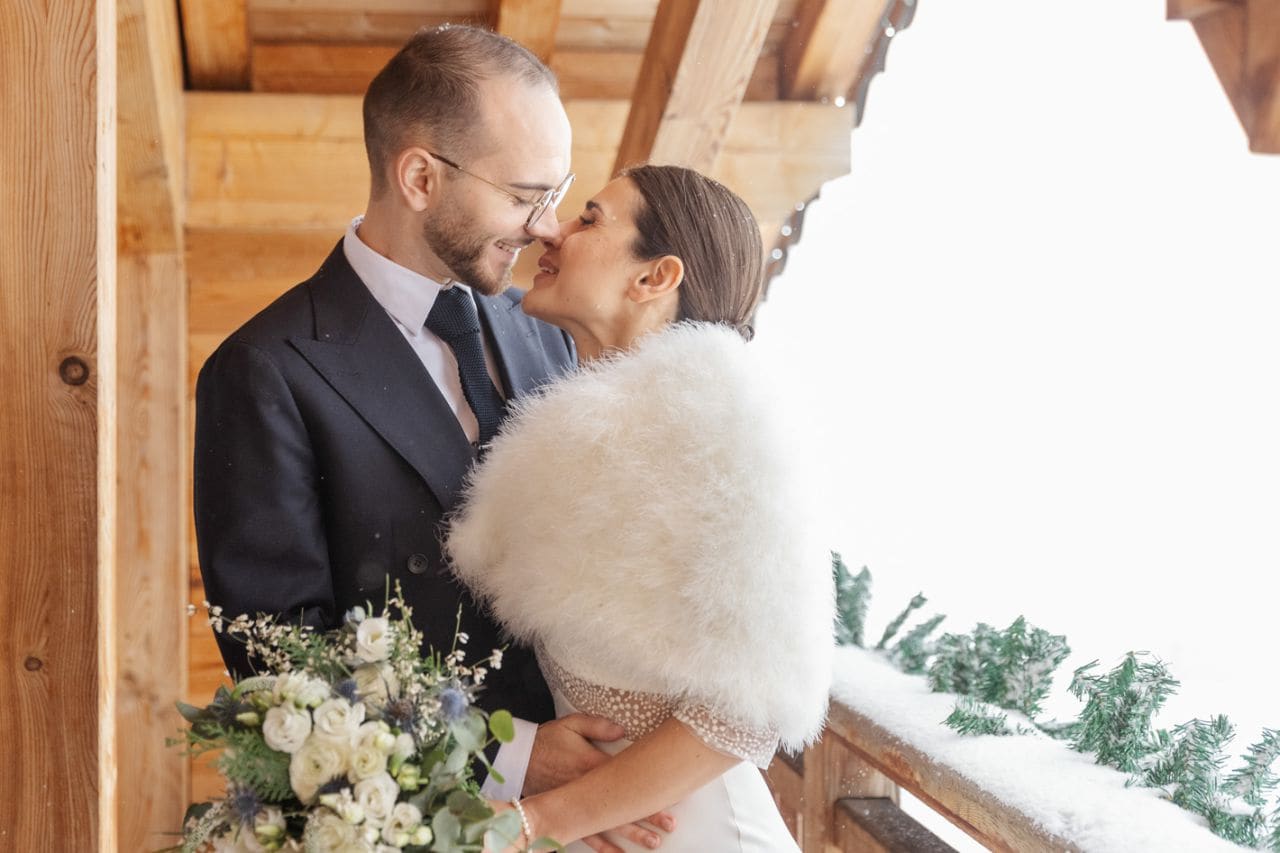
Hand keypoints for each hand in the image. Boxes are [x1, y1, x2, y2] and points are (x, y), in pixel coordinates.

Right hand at [522, 715, 675, 850]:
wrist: (518, 759)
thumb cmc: (546, 740)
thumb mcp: (570, 724)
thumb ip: (597, 725)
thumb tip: (623, 731)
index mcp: (592, 766)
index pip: (627, 779)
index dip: (648, 788)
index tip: (670, 797)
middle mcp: (587, 790)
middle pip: (622, 806)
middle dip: (647, 817)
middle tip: (669, 827)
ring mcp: (577, 806)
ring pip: (609, 824)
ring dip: (631, 834)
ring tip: (653, 843)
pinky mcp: (566, 815)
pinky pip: (585, 834)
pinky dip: (601, 846)